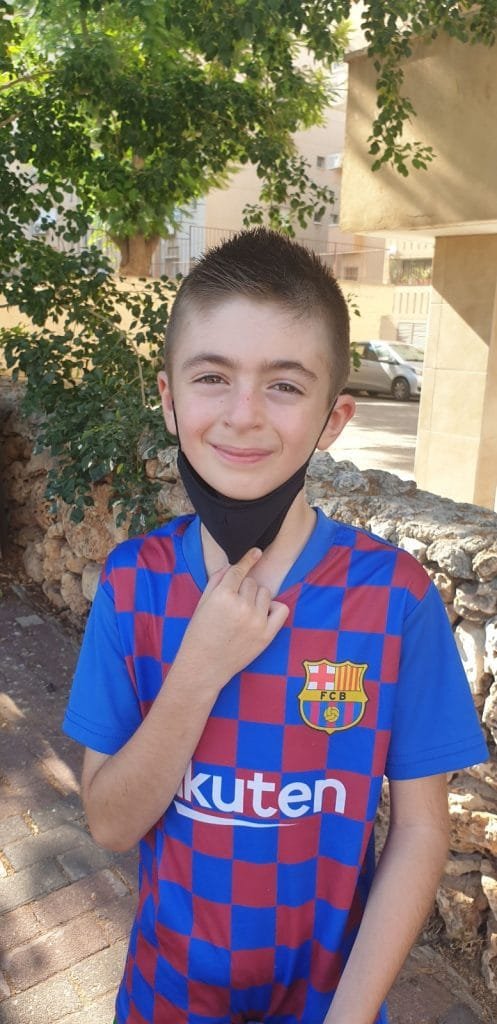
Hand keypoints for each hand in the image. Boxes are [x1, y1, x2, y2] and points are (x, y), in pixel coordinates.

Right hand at [176, 548, 288, 687]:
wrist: (204, 666)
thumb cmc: (199, 634)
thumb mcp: (202, 604)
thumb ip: (216, 581)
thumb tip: (231, 565)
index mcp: (222, 596)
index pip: (239, 571)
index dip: (247, 559)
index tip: (256, 551)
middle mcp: (241, 606)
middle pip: (252, 582)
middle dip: (243, 588)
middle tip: (233, 604)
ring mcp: (256, 621)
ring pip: (265, 593)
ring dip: (256, 598)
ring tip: (244, 612)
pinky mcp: (267, 635)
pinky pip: (281, 609)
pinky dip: (273, 608)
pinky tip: (262, 614)